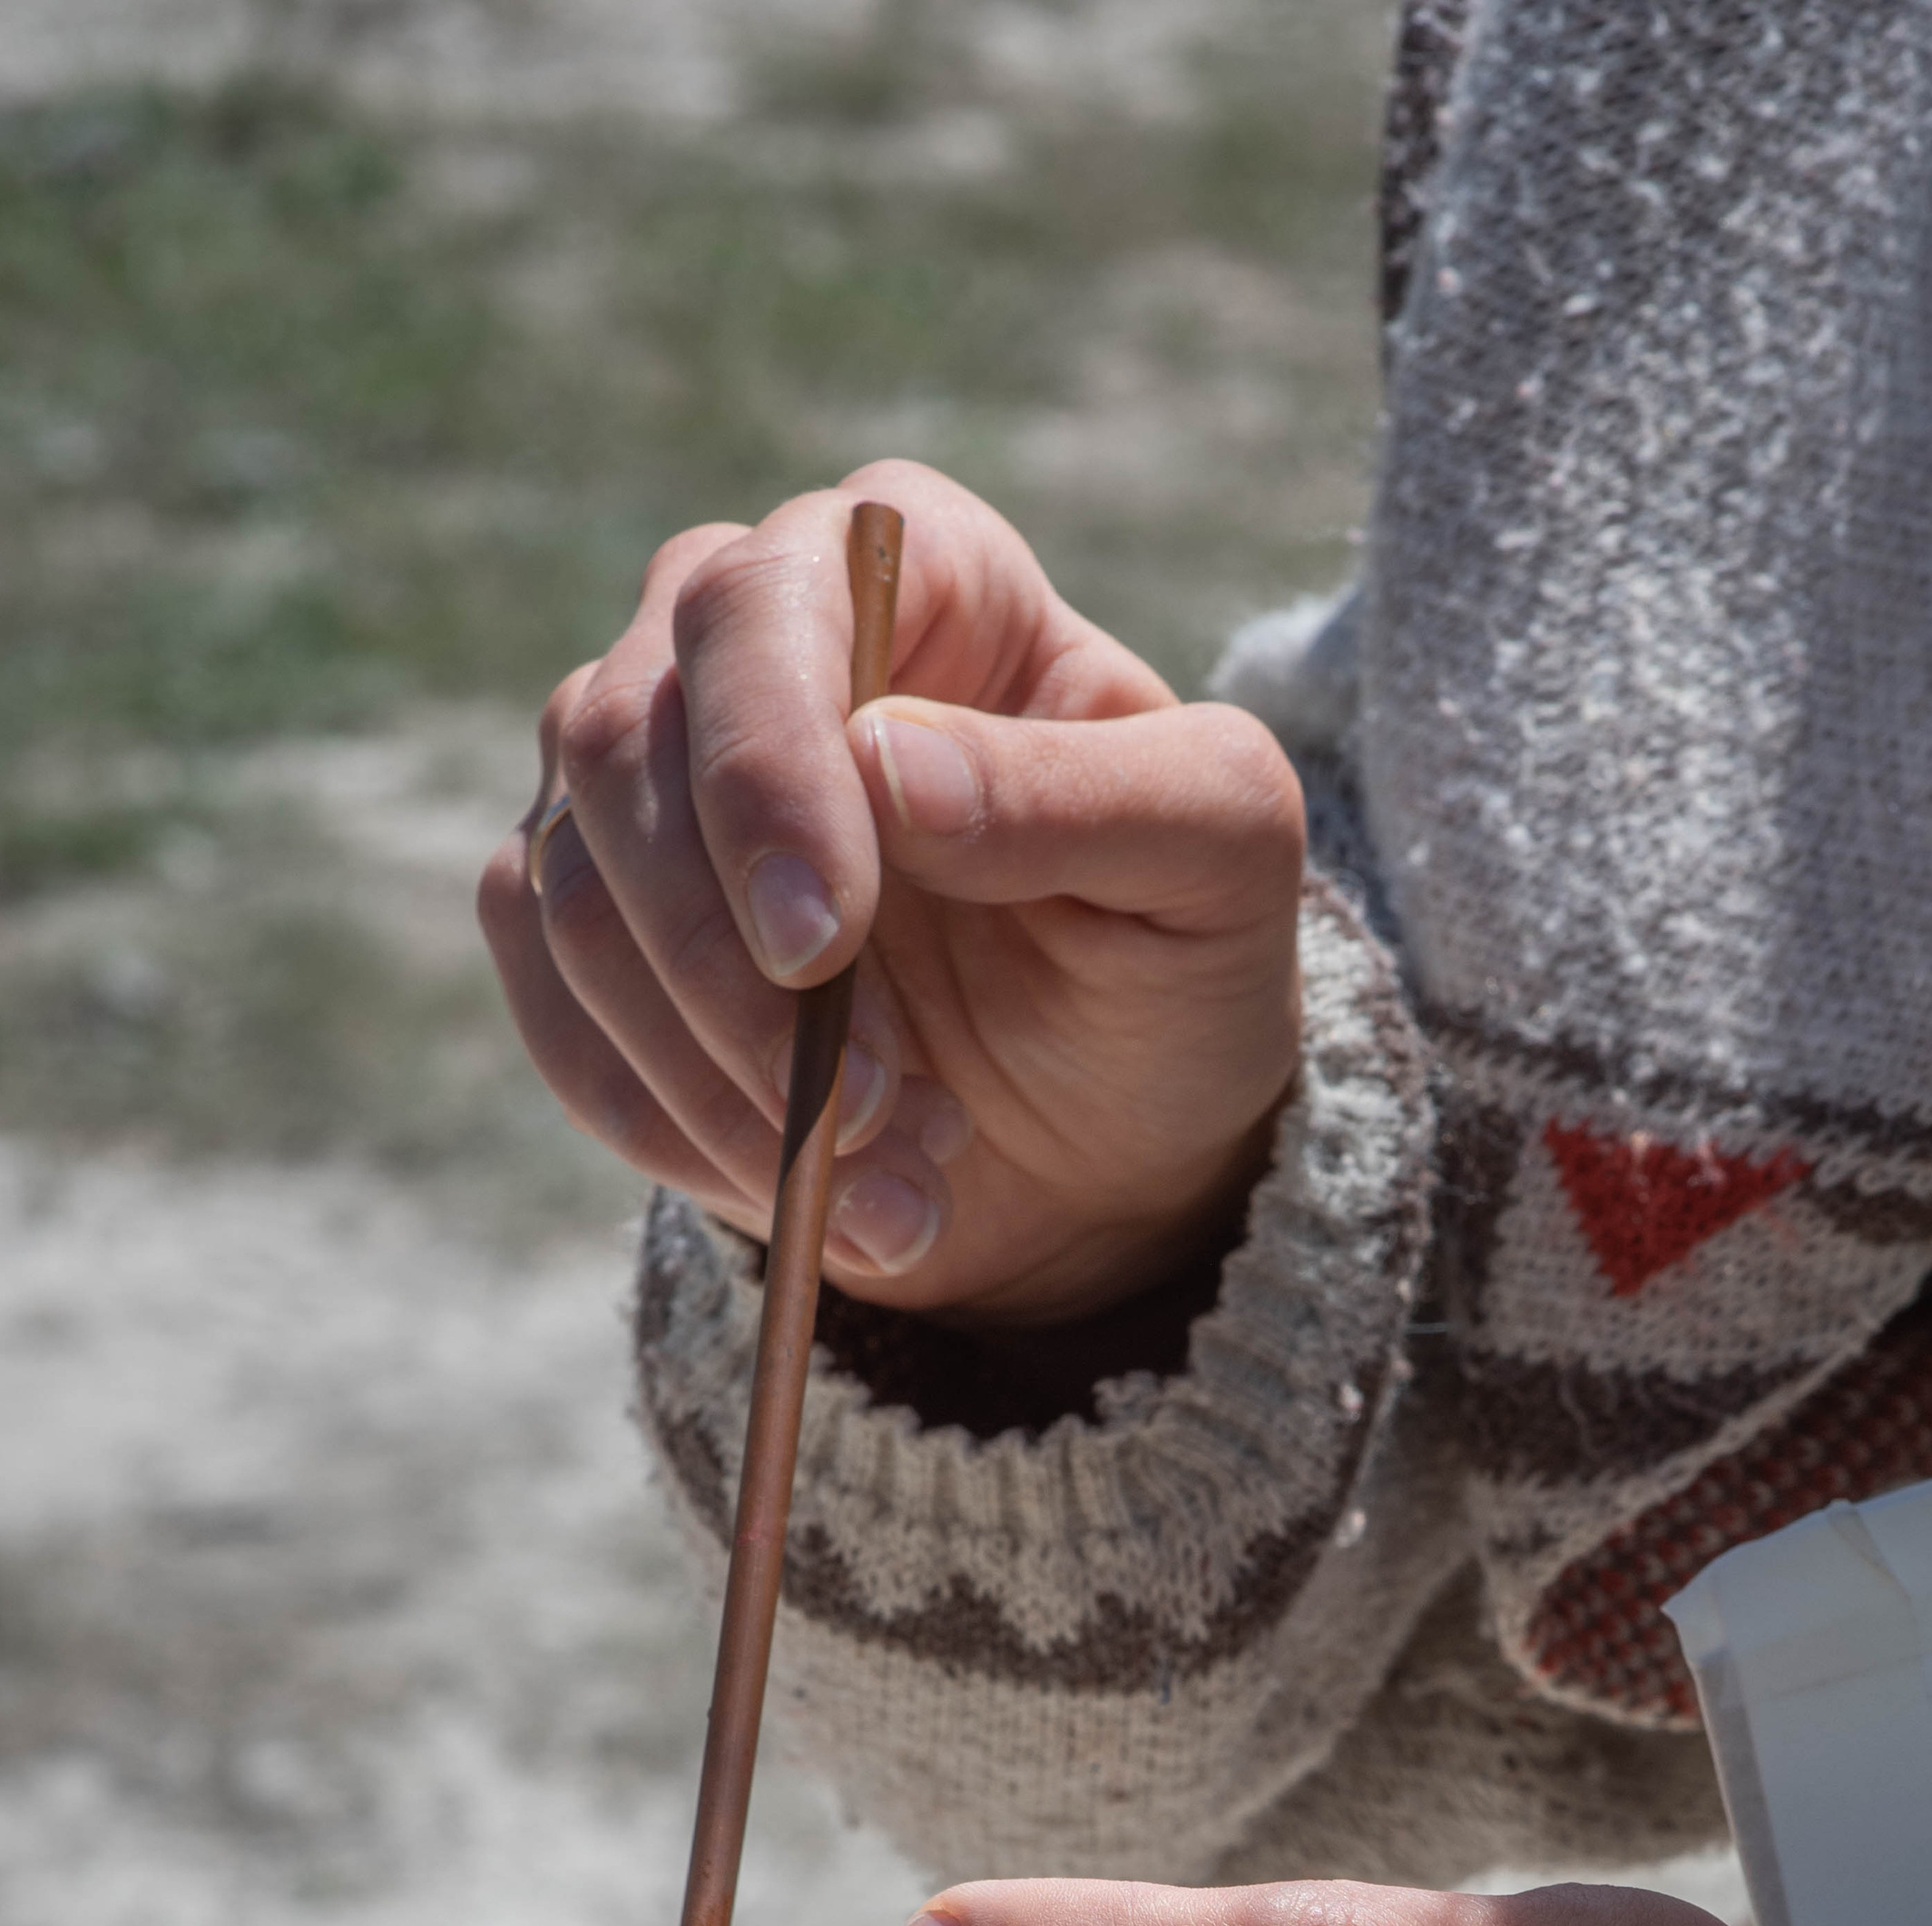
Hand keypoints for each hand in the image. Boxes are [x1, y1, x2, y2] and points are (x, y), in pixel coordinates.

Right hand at [477, 460, 1305, 1322]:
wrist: (1112, 1135)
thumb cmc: (1175, 956)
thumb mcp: (1218, 864)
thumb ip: (1090, 793)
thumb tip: (887, 760)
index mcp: (911, 567)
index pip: (760, 607)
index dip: (764, 773)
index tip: (819, 943)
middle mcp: (745, 639)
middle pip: (621, 743)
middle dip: (726, 964)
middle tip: (862, 1113)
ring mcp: (646, 781)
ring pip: (569, 893)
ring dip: (715, 1073)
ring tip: (885, 1182)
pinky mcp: (590, 922)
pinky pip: (553, 1010)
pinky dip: (668, 1124)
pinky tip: (799, 1191)